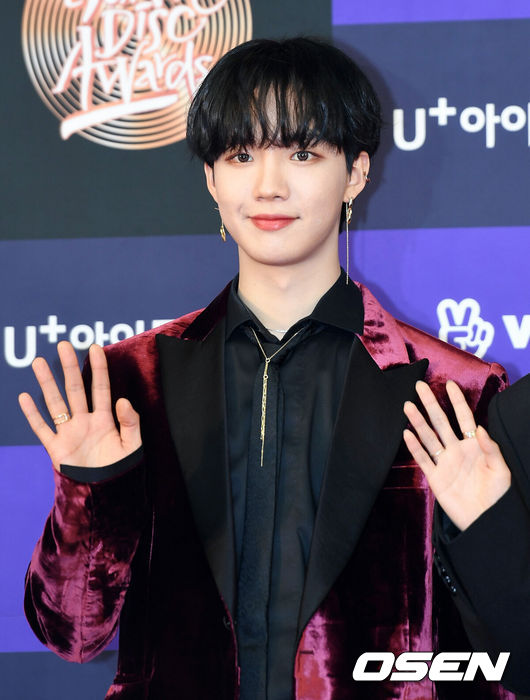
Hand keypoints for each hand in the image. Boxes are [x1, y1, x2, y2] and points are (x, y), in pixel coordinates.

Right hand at [18, 341, 140, 470]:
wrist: (107, 494)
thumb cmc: (122, 469)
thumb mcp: (133, 445)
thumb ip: (130, 422)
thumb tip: (122, 400)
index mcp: (104, 419)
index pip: (100, 387)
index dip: (98, 368)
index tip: (94, 347)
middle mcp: (85, 422)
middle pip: (75, 389)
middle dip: (69, 367)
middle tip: (63, 345)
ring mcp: (69, 433)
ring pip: (56, 403)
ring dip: (47, 383)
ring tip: (38, 362)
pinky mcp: (57, 449)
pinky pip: (42, 428)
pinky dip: (33, 414)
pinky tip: (25, 397)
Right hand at [403, 380, 510, 530]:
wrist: (485, 521)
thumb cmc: (498, 496)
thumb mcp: (501, 471)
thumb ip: (492, 449)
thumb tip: (481, 429)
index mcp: (475, 446)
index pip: (464, 418)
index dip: (457, 402)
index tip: (450, 385)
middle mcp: (457, 450)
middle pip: (441, 422)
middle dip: (431, 404)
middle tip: (420, 386)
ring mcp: (445, 463)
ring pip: (428, 437)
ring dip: (418, 421)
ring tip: (408, 405)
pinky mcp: (435, 478)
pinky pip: (423, 459)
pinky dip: (414, 447)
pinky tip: (406, 434)